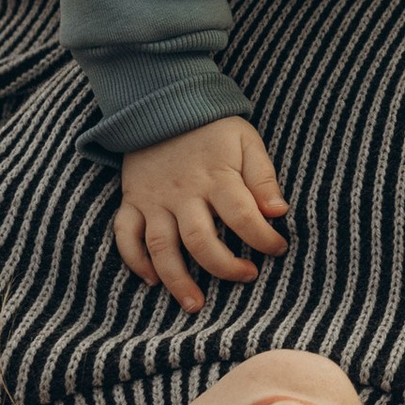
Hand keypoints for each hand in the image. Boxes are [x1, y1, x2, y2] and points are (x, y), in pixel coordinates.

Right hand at [114, 117, 289, 314]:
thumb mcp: (246, 140)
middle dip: (225, 267)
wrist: (162, 101)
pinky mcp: (132, 200)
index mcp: (217, 177)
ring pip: (161, 247)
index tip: (278, 249)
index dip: (264, 239)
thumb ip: (263, 176)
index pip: (244, 217)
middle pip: (201, 241)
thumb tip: (279, 211)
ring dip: (177, 280)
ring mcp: (154, 199)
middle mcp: (183, 193)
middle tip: (246, 277)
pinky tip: (152, 280)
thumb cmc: (212, 126)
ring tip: (195, 304)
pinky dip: (134, 261)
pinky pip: (125, 235)